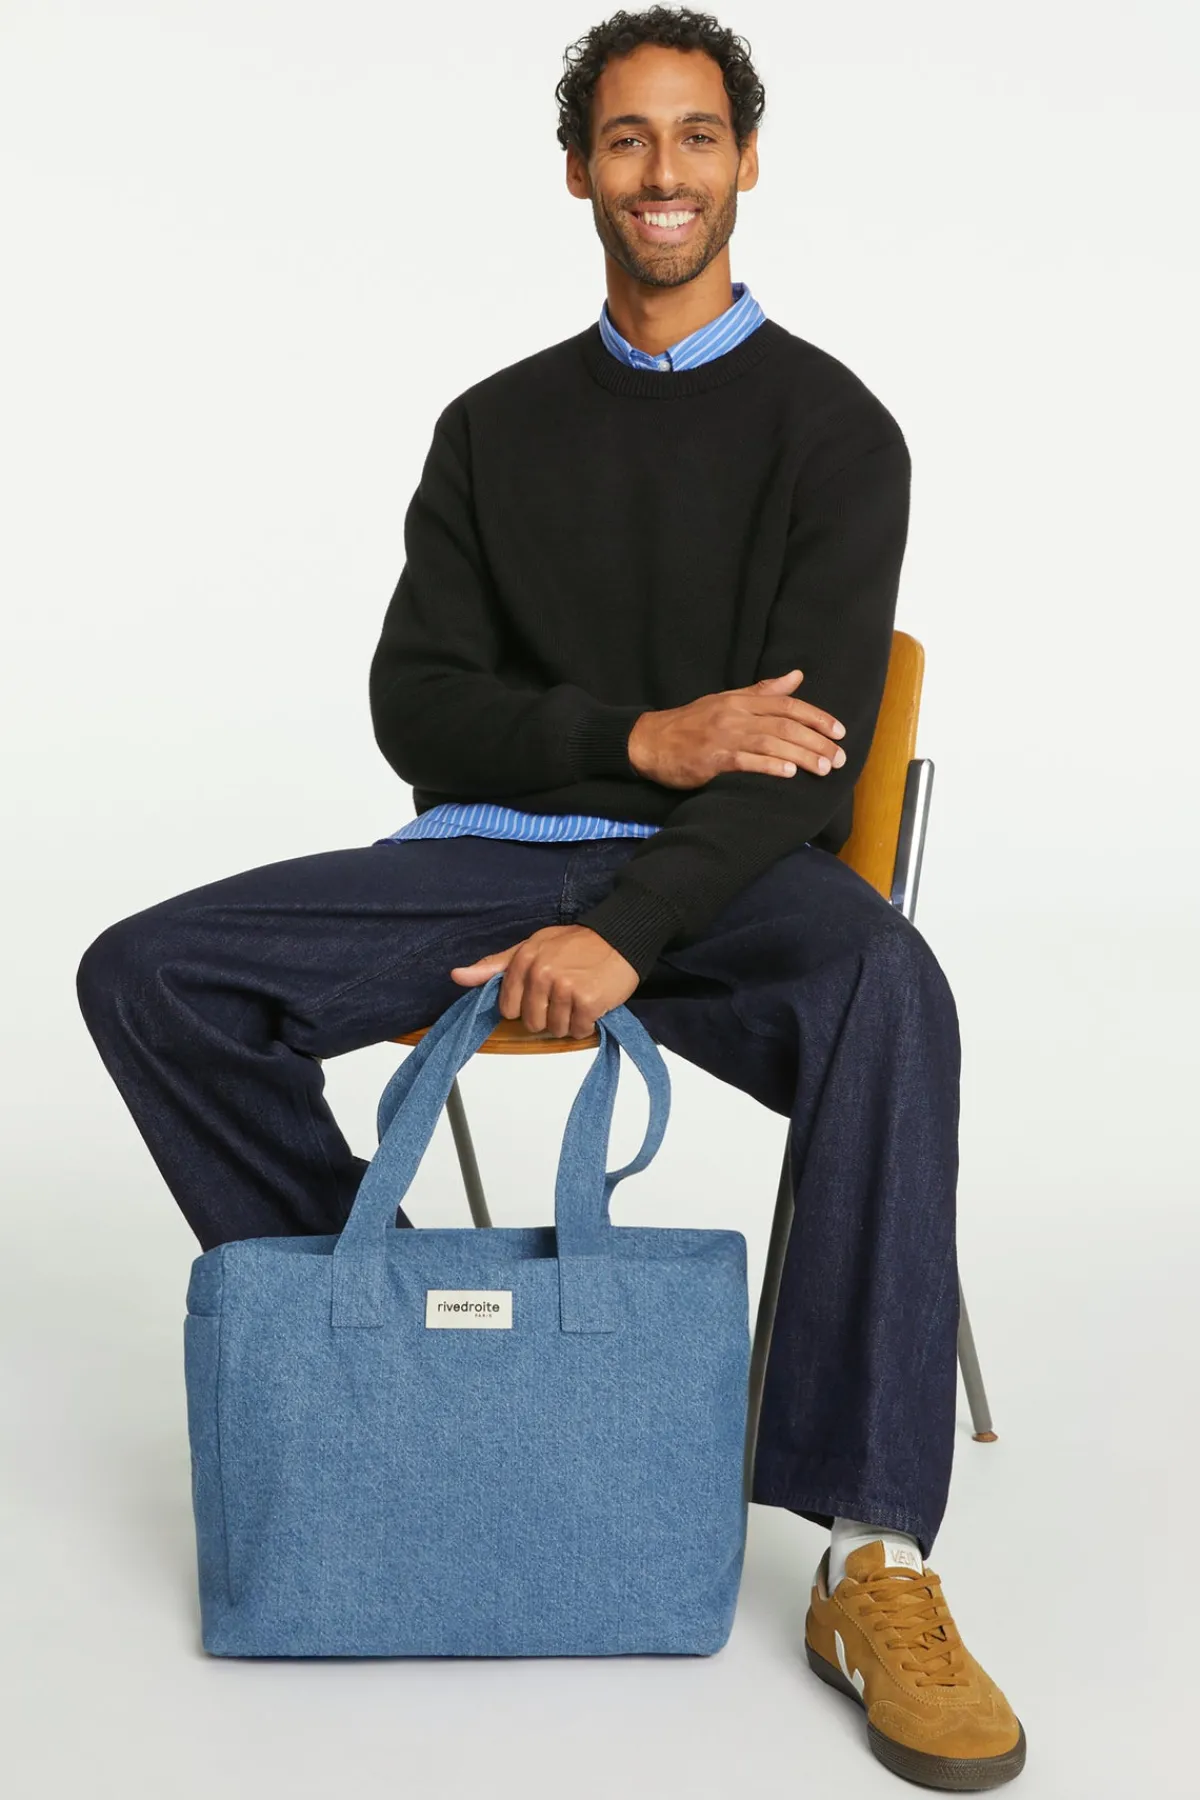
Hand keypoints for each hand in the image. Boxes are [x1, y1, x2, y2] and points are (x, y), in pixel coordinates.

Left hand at [449, 925, 638, 1037]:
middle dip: (549, 1015)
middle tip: (565, 994)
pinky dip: (587, 1023)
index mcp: (523, 961)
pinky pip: (579, 1030)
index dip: (526, 1006)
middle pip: (532, 1023)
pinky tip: (593, 1003)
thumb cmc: (576, 943)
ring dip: (570, 1020)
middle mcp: (541, 974)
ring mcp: (565, 988)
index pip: (509, 1009)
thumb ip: (494, 965)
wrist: (620, 937)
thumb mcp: (531, 946)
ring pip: (556, 1029)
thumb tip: (457, 976)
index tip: (542, 993)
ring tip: (580, 996)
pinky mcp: (588, 1001)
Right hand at [627, 668, 846, 789]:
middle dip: (817, 741)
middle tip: (840, 758)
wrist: (649, 741)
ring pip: (771, 743)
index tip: (840, 731)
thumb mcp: (726, 700)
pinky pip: (745, 761)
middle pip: (785, 725)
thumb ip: (762, 692)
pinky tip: (788, 773)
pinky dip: (769, 766)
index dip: (817, 717)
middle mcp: (735, 715)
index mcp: (740, 701)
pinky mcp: (712, 759)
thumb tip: (797, 676)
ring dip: (802, 756)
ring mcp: (723, 736)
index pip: (787, 704)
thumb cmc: (690, 723)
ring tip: (824, 768)